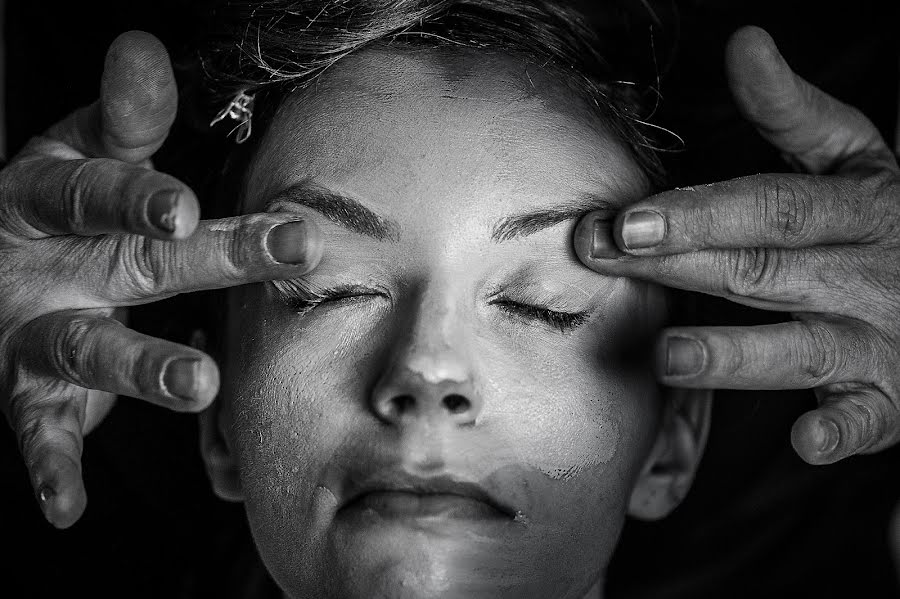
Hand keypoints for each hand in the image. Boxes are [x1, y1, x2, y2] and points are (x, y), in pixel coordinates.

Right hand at [0, 32, 322, 527]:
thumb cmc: (55, 211)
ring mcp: (31, 334)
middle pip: (128, 263)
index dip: (138, 196)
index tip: (184, 206)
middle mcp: (45, 266)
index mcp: (57, 200)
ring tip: (198, 383)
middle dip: (201, 261)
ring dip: (140, 368)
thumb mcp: (77, 156)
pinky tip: (66, 506)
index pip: (101, 192)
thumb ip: (121, 118)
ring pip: (86, 350)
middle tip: (276, 254)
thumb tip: (144, 48)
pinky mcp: (28, 393)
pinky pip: (37, 431)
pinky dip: (48, 468)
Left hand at [574, 26, 899, 464]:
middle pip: (761, 269)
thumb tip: (744, 43)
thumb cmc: (888, 218)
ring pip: (801, 348)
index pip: (768, 207)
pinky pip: (867, 420)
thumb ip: (795, 111)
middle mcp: (862, 272)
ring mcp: (877, 338)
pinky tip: (806, 441)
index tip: (627, 219)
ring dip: (737, 354)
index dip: (699, 213)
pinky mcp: (887, 397)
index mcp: (854, 209)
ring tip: (670, 356)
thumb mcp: (855, 158)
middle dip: (679, 264)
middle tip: (607, 256)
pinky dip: (841, 432)